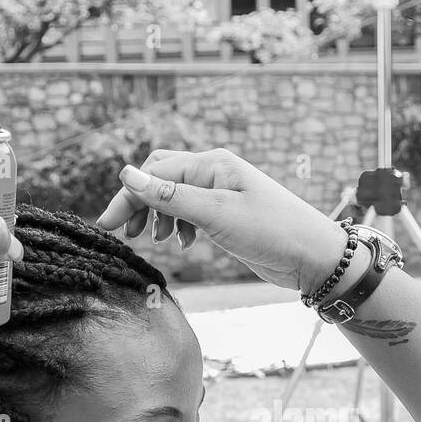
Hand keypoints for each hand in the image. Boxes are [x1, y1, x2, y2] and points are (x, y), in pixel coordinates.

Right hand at [94, 147, 348, 294]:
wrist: (314, 257)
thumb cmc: (272, 232)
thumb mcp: (216, 215)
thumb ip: (171, 197)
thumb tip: (127, 174)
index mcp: (211, 165)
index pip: (154, 173)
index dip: (127, 197)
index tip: (106, 226)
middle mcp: (214, 173)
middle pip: (160, 178)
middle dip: (139, 202)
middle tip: (124, 234)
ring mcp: (222, 193)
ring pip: (174, 195)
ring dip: (158, 215)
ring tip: (154, 240)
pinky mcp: (228, 215)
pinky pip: (191, 210)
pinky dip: (178, 224)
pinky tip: (183, 243)